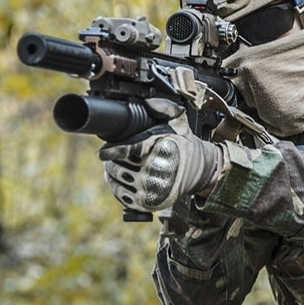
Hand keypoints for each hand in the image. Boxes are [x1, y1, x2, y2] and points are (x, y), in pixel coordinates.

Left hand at [99, 99, 221, 212]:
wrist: (199, 172)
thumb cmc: (185, 145)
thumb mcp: (180, 122)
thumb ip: (164, 107)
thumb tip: (146, 101)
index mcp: (160, 152)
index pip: (127, 151)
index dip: (111, 152)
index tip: (103, 152)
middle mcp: (155, 173)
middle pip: (117, 166)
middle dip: (111, 161)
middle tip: (111, 157)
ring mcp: (151, 190)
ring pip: (117, 180)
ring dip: (111, 172)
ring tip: (114, 166)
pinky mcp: (148, 204)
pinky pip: (121, 195)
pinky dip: (115, 186)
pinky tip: (119, 179)